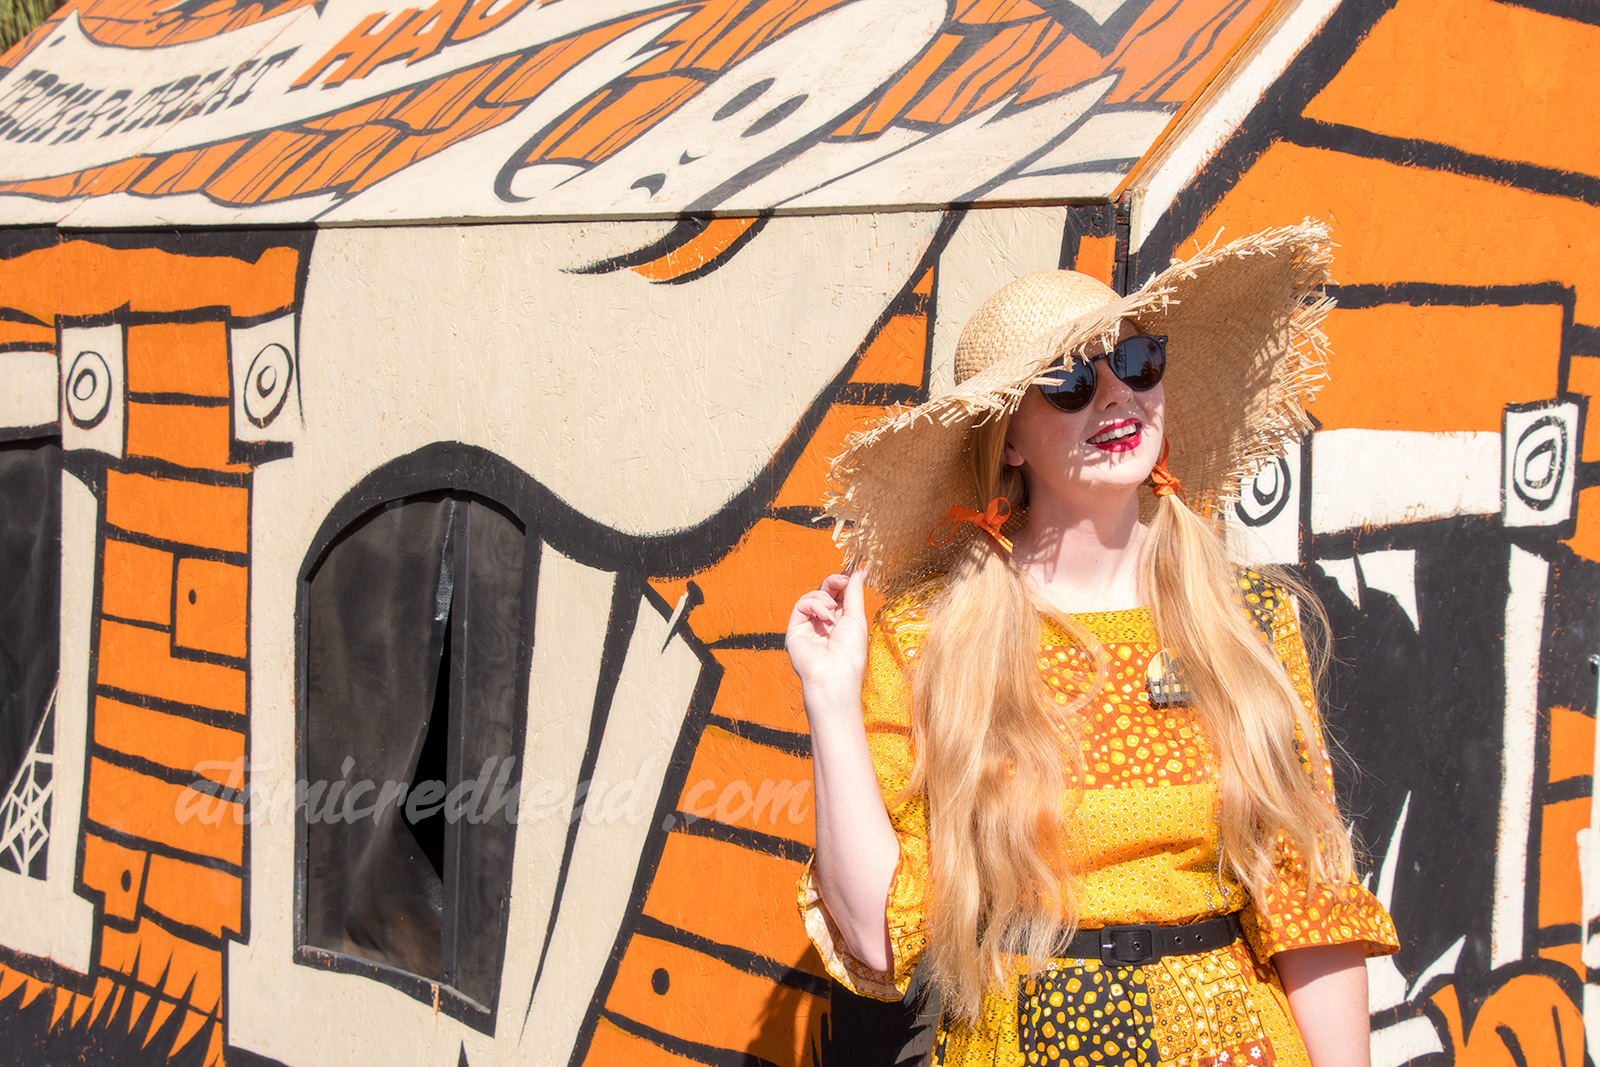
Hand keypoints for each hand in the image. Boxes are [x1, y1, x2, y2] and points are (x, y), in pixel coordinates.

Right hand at [785, 569, 870, 718]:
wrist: (834, 674)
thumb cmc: (850, 652)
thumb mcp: (856, 617)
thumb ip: (854, 592)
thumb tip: (860, 571)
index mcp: (843, 621)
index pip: (841, 594)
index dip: (845, 581)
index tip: (854, 569)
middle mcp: (826, 622)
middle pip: (826, 591)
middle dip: (835, 582)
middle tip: (843, 580)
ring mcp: (810, 625)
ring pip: (812, 595)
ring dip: (825, 597)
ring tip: (834, 611)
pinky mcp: (796, 628)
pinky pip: (801, 604)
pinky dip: (814, 604)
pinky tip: (825, 616)